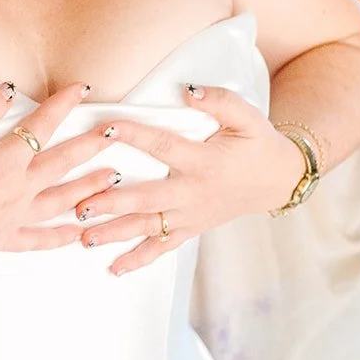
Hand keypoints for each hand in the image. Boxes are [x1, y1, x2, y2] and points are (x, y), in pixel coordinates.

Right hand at [0, 81, 117, 254]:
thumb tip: (12, 90)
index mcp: (4, 164)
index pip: (42, 127)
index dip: (63, 105)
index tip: (84, 89)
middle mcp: (16, 194)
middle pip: (62, 165)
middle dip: (91, 145)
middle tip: (116, 132)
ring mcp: (10, 220)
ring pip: (60, 203)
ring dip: (89, 189)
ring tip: (114, 177)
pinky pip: (38, 241)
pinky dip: (61, 238)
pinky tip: (79, 234)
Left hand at [75, 85, 303, 275]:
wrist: (278, 180)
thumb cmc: (257, 143)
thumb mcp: (246, 116)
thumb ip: (218, 101)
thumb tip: (188, 91)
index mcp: (204, 162)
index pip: (163, 146)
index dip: (135, 135)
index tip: (105, 128)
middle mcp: (194, 193)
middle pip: (148, 199)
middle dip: (112, 203)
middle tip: (81, 206)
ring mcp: (191, 215)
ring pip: (149, 227)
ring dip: (115, 234)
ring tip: (84, 238)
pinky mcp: (191, 228)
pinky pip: (163, 247)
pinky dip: (139, 259)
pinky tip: (114, 269)